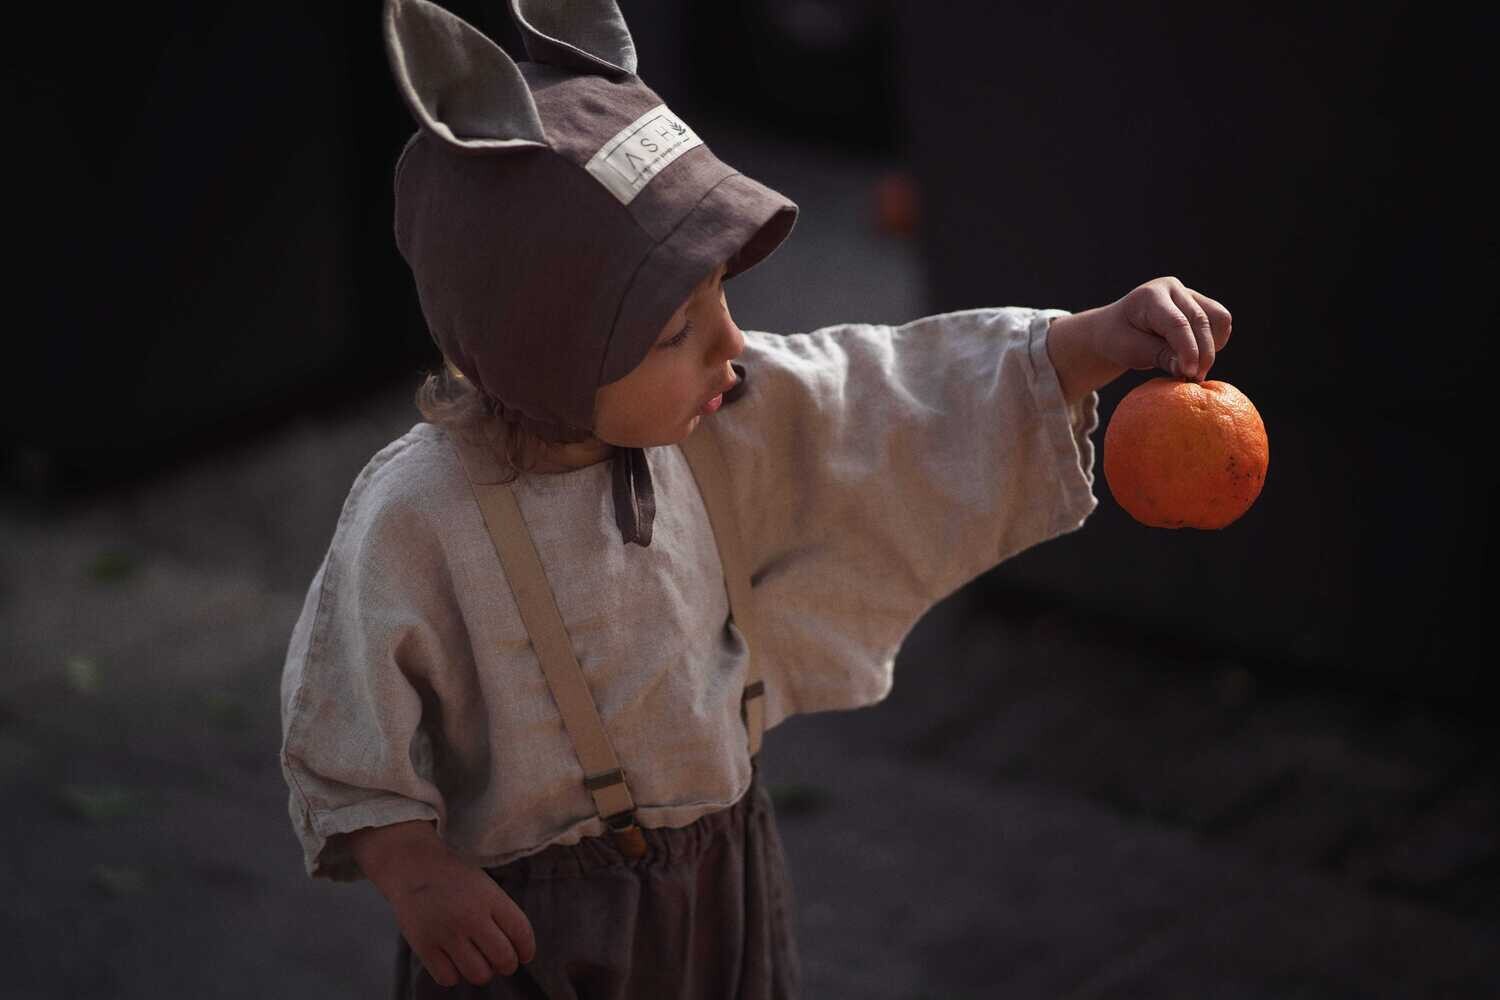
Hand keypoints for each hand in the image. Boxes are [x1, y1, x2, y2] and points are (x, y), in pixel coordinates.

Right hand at [371, 831, 536, 987]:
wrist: (412, 863)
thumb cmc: (454, 877)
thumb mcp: (485, 885)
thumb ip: (500, 914)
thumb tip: (515, 950)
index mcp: (491, 897)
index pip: (521, 932)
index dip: (527, 949)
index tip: (524, 956)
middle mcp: (471, 916)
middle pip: (504, 958)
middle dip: (507, 965)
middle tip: (501, 962)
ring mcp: (447, 932)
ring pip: (478, 974)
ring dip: (482, 973)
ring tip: (476, 961)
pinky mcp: (424, 945)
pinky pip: (448, 978)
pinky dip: (453, 975)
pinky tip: (452, 961)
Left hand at [1093, 276, 1232, 381]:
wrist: (1115, 327)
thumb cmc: (1118, 339)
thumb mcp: (1130, 350)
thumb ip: (1159, 356)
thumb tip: (1188, 369)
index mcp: (1150, 296)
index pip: (1177, 323)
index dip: (1188, 350)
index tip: (1189, 373)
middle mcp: (1172, 289)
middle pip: (1200, 320)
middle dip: (1202, 353)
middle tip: (1195, 379)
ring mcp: (1189, 294)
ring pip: (1219, 318)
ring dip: (1212, 346)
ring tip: (1195, 367)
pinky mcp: (1200, 304)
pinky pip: (1220, 322)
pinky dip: (1215, 341)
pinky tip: (1197, 357)